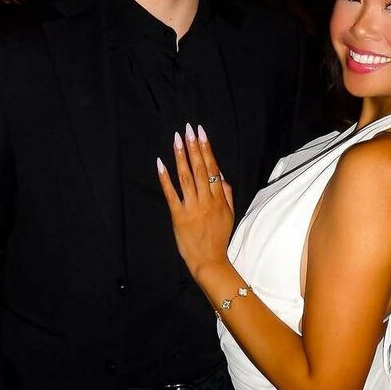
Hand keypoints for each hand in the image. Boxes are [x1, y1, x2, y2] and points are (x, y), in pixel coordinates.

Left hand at [157, 123, 233, 280]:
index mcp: (219, 199)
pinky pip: (171, 194)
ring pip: (186, 177)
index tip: (201, 133)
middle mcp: (206, 200)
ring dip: (181, 156)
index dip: (206, 149)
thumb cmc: (219, 237)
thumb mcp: (229, 214)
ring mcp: (192, 208)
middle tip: (189, 129)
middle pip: (200, 168)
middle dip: (194, 147)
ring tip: (177, 139)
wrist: (209, 260)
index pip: (212, 168)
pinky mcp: (178, 216)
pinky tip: (160, 163)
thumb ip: (226, 193)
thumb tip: (220, 173)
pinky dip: (165, 178)